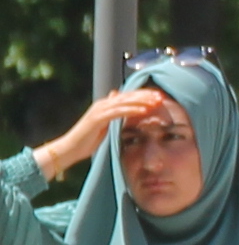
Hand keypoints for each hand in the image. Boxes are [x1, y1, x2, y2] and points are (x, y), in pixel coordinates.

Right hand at [35, 85, 175, 179]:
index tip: (159, 97)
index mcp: (106, 105)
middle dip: (145, 95)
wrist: (70, 149)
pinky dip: (132, 110)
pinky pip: (118, 111)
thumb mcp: (106, 127)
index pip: (128, 96)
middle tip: (161, 96)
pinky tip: (144, 111)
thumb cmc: (88, 141)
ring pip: (125, 101)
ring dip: (142, 101)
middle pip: (128, 96)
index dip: (143, 95)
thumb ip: (115, 118)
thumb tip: (124, 112)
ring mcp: (99, 110)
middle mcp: (103, 104)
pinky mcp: (97, 118)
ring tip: (156, 102)